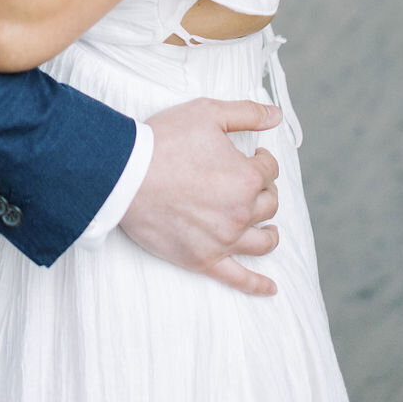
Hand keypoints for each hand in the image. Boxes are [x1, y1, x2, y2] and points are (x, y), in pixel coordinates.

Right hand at [120, 97, 282, 296]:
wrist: (125, 173)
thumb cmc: (165, 140)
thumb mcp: (208, 113)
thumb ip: (247, 113)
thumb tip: (276, 115)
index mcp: (247, 176)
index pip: (269, 170)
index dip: (262, 159)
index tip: (252, 155)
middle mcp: (241, 211)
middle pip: (268, 204)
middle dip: (263, 190)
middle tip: (249, 183)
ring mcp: (224, 239)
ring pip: (261, 241)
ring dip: (269, 232)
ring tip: (268, 229)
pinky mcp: (203, 259)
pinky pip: (238, 278)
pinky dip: (257, 285)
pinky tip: (270, 288)